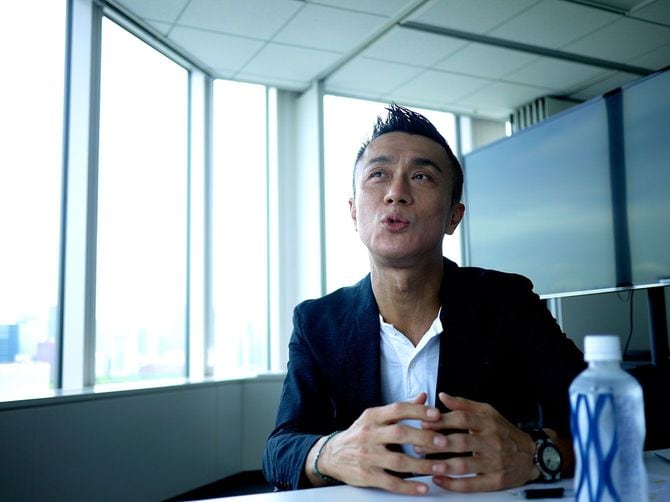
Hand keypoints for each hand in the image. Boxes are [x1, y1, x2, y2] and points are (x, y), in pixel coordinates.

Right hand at [305, 392, 452, 494]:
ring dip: (422, 464)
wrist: (331, 455)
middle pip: (400, 433)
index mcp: (373, 417)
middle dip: (424, 437)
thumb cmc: (359, 434)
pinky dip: (409, 486)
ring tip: (440, 466)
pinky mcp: (367, 475)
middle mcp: (369, 434)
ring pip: (398, 460)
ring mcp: (368, 456)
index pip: (397, 410)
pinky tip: (423, 487)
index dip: (418, 411)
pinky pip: (391, 482)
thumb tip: (423, 397)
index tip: (437, 414)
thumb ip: (400, 409)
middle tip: (444, 441)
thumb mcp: (375, 417)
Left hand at [417, 393, 538, 491]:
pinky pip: (472, 484)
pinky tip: (439, 480)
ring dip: (443, 465)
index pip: (462, 419)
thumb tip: (442, 396)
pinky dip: (453, 483)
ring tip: (426, 464)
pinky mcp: (495, 481)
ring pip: (465, 465)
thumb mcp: (488, 412)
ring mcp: (494, 463)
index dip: (441, 421)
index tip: (423, 423)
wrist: (531, 455)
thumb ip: (464, 404)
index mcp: (487, 423)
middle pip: (461, 442)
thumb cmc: (504, 432)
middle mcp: (492, 442)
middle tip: (418, 445)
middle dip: (437, 444)